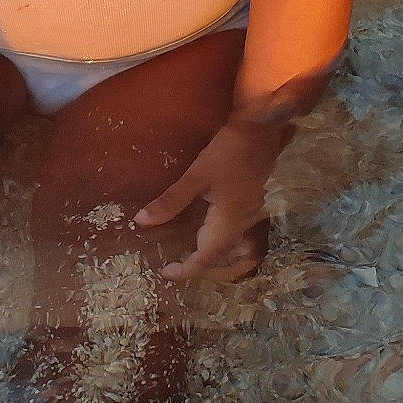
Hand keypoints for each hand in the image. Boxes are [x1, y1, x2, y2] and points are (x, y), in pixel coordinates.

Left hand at [134, 121, 282, 281]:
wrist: (261, 130)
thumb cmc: (228, 151)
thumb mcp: (196, 175)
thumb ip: (171, 201)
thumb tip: (141, 222)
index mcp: (227, 223)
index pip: (206, 259)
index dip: (185, 270)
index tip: (166, 273)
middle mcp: (241, 225)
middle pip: (220, 259)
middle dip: (198, 267)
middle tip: (174, 265)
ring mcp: (249, 215)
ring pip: (231, 249)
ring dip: (211, 256)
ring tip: (190, 253)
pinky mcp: (250, 204)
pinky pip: (235, 235)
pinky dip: (219, 242)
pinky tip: (207, 230)